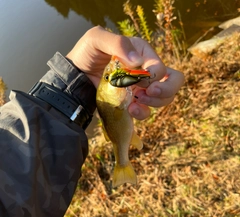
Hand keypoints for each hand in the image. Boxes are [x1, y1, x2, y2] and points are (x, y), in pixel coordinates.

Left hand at [66, 26, 183, 119]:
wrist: (75, 76)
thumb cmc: (85, 54)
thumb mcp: (96, 39)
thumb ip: (118, 44)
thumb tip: (137, 61)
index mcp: (142, 53)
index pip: (161, 67)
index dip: (154, 77)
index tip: (139, 81)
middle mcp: (146, 71)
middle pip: (173, 81)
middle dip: (166, 90)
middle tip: (148, 93)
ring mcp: (141, 88)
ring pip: (164, 98)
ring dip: (154, 103)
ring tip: (134, 103)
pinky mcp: (133, 102)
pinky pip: (147, 111)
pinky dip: (142, 113)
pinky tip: (130, 109)